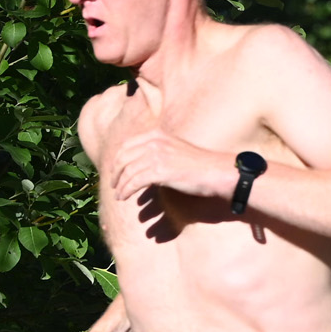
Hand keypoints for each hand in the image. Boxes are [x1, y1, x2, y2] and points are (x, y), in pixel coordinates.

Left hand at [107, 128, 232, 202]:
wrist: (216, 172)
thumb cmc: (200, 165)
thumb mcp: (175, 150)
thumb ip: (158, 152)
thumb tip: (142, 165)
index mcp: (157, 134)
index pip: (127, 145)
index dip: (118, 160)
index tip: (116, 171)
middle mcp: (154, 141)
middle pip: (123, 157)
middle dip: (116, 172)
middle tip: (114, 184)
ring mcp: (156, 155)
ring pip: (127, 171)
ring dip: (120, 185)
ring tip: (119, 195)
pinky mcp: (159, 171)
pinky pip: (134, 182)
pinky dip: (127, 190)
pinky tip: (124, 198)